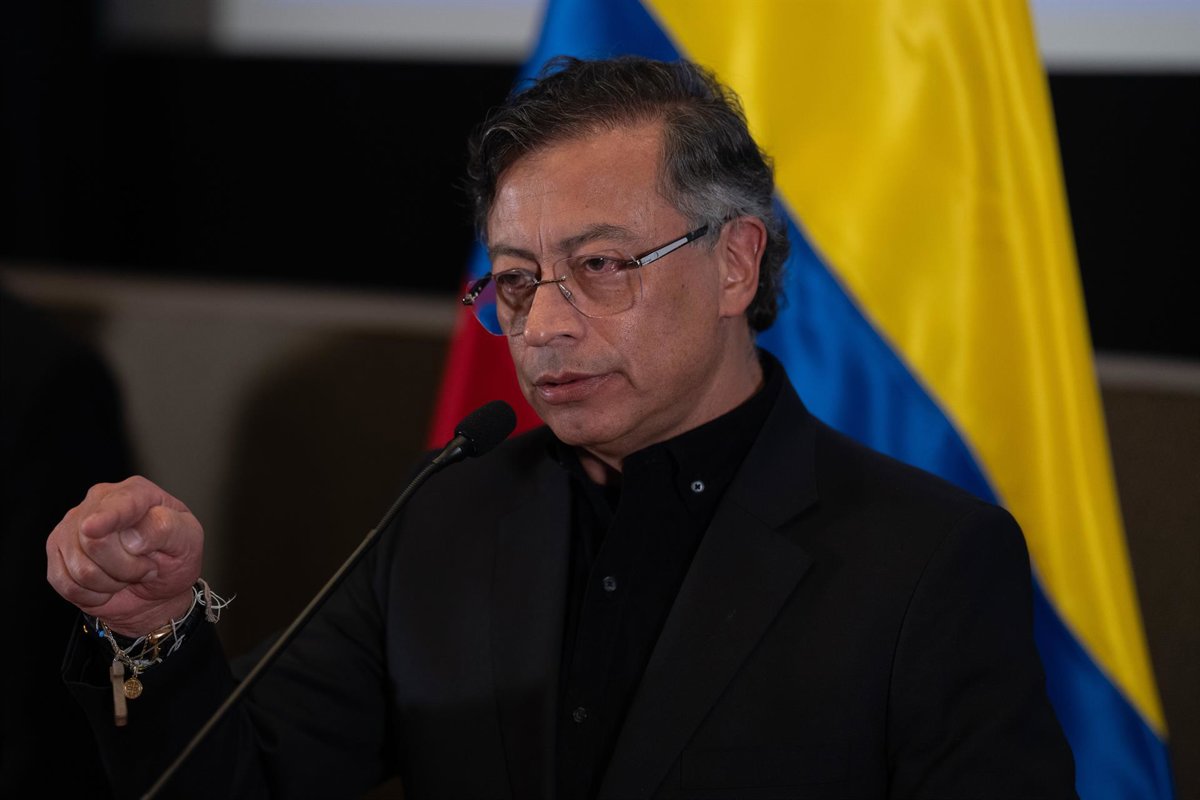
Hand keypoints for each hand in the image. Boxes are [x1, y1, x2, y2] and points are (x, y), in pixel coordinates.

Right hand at [46, 476, 203, 636]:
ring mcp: (72, 527)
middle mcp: (98, 503)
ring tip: (128, 575)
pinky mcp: (57, 554)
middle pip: (95, 542)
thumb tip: (133, 536)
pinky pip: (66, 584)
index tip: (94, 528)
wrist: (157, 588)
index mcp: (136, 492)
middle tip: (146, 568)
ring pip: (80, 568)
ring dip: (111, 583)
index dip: (106, 518)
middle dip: (126, 567)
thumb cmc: (174, 558)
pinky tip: (108, 585)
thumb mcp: (187, 541)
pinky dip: (92, 595)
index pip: (119, 504)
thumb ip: (166, 529)